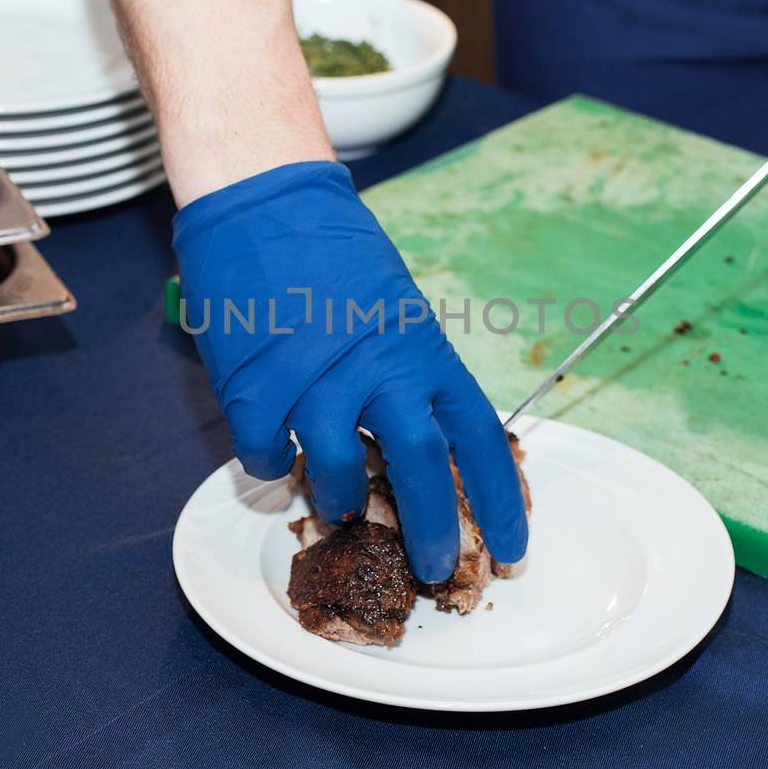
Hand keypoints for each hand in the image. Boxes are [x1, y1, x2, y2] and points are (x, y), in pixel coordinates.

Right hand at [173, 161, 527, 580]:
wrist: (261, 199)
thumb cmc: (330, 250)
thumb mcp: (394, 307)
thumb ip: (407, 373)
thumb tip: (418, 439)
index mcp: (422, 349)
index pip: (478, 440)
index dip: (501, 503)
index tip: (513, 550)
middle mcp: (377, 370)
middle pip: (419, 469)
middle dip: (433, 531)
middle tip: (436, 569)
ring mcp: (314, 382)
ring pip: (337, 474)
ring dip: (338, 498)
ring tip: (335, 498)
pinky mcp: (254, 390)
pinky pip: (267, 456)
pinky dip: (270, 459)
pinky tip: (273, 440)